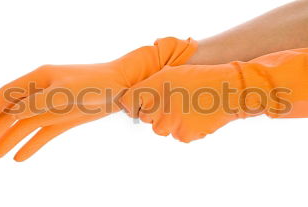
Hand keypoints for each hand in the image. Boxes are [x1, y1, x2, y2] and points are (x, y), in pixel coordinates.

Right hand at [0, 37, 196, 160]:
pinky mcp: (65, 118)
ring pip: (27, 124)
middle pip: (13, 112)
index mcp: (40, 79)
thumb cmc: (95, 84)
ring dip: (10, 138)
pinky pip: (44, 132)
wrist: (121, 88)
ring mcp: (54, 106)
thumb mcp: (65, 92)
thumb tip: (12, 112)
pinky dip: (32, 143)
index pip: (8, 95)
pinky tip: (20, 155)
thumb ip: (39, 102)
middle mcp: (43, 91)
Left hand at [120, 49, 307, 141]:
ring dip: (169, 122)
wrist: (228, 90)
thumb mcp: (172, 73)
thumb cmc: (200, 77)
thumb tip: (138, 100)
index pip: (128, 102)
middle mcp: (156, 106)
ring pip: (161, 129)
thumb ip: (152, 85)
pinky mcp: (182, 135)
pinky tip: (196, 117)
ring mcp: (169, 123)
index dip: (133, 104)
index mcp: (152, 88)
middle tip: (174, 103)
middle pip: (145, 118)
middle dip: (155, 113)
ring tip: (187, 109)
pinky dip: (184, 129)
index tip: (140, 104)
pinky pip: (177, 135)